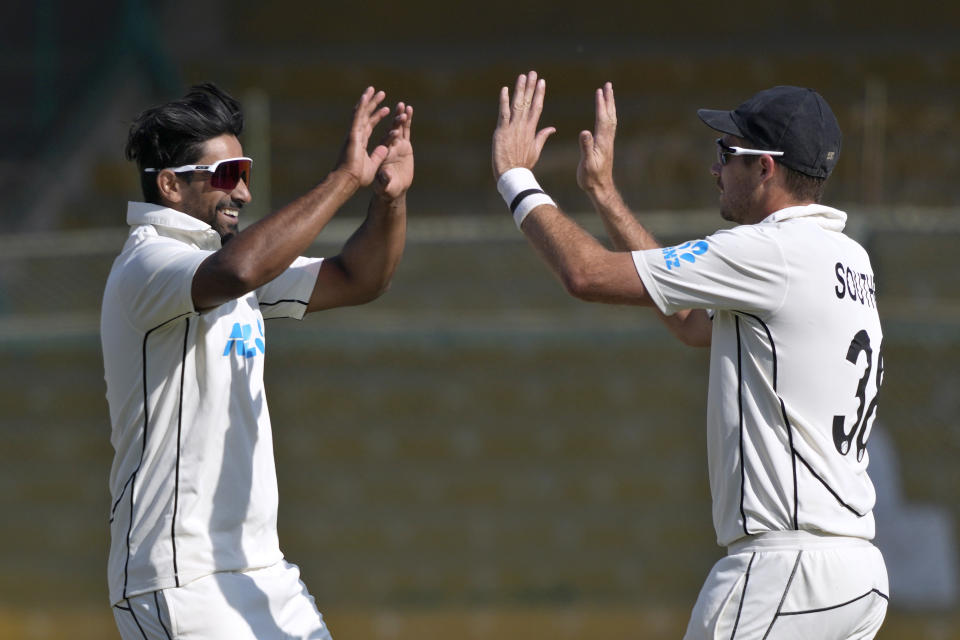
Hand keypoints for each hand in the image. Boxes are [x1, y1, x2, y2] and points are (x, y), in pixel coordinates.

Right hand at [336, 87, 391, 186]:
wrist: (349, 179)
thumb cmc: (358, 177)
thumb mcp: (373, 164)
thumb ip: (378, 155)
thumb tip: (385, 147)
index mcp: (360, 142)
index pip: (370, 126)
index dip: (378, 117)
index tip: (386, 110)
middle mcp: (356, 135)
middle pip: (366, 115)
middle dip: (374, 104)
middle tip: (381, 94)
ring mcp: (354, 133)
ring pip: (361, 112)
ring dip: (368, 100)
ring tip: (374, 89)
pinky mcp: (353, 133)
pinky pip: (358, 116)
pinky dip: (362, 105)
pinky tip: (366, 95)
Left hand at [372, 102, 413, 198]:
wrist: (391, 188)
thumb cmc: (386, 189)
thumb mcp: (384, 186)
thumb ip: (385, 180)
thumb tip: (385, 174)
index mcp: (381, 156)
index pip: (385, 142)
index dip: (390, 134)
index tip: (396, 129)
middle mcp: (387, 147)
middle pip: (391, 130)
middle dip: (395, 119)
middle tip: (399, 108)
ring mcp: (396, 145)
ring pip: (398, 128)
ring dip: (399, 117)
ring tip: (403, 105)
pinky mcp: (404, 146)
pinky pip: (405, 131)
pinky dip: (407, 121)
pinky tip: (409, 110)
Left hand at [492, 70, 555, 179]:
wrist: (513, 175)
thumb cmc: (523, 165)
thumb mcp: (536, 150)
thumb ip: (542, 136)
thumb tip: (552, 128)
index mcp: (532, 130)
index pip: (537, 107)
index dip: (539, 94)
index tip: (541, 82)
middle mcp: (523, 126)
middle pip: (528, 102)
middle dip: (530, 87)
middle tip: (532, 73)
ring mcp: (512, 128)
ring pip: (517, 105)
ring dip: (520, 90)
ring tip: (522, 76)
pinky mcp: (502, 131)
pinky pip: (503, 113)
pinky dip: (504, 101)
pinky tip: (505, 89)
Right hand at [577, 82, 617, 197]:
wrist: (600, 188)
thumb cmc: (591, 177)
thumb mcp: (586, 163)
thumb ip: (586, 146)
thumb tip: (585, 131)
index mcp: (602, 142)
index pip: (602, 119)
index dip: (601, 104)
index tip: (600, 91)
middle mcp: (607, 140)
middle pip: (610, 116)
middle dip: (609, 100)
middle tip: (608, 85)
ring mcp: (607, 143)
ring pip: (610, 120)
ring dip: (609, 106)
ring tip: (607, 94)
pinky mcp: (605, 146)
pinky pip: (608, 126)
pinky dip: (607, 116)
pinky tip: (605, 114)